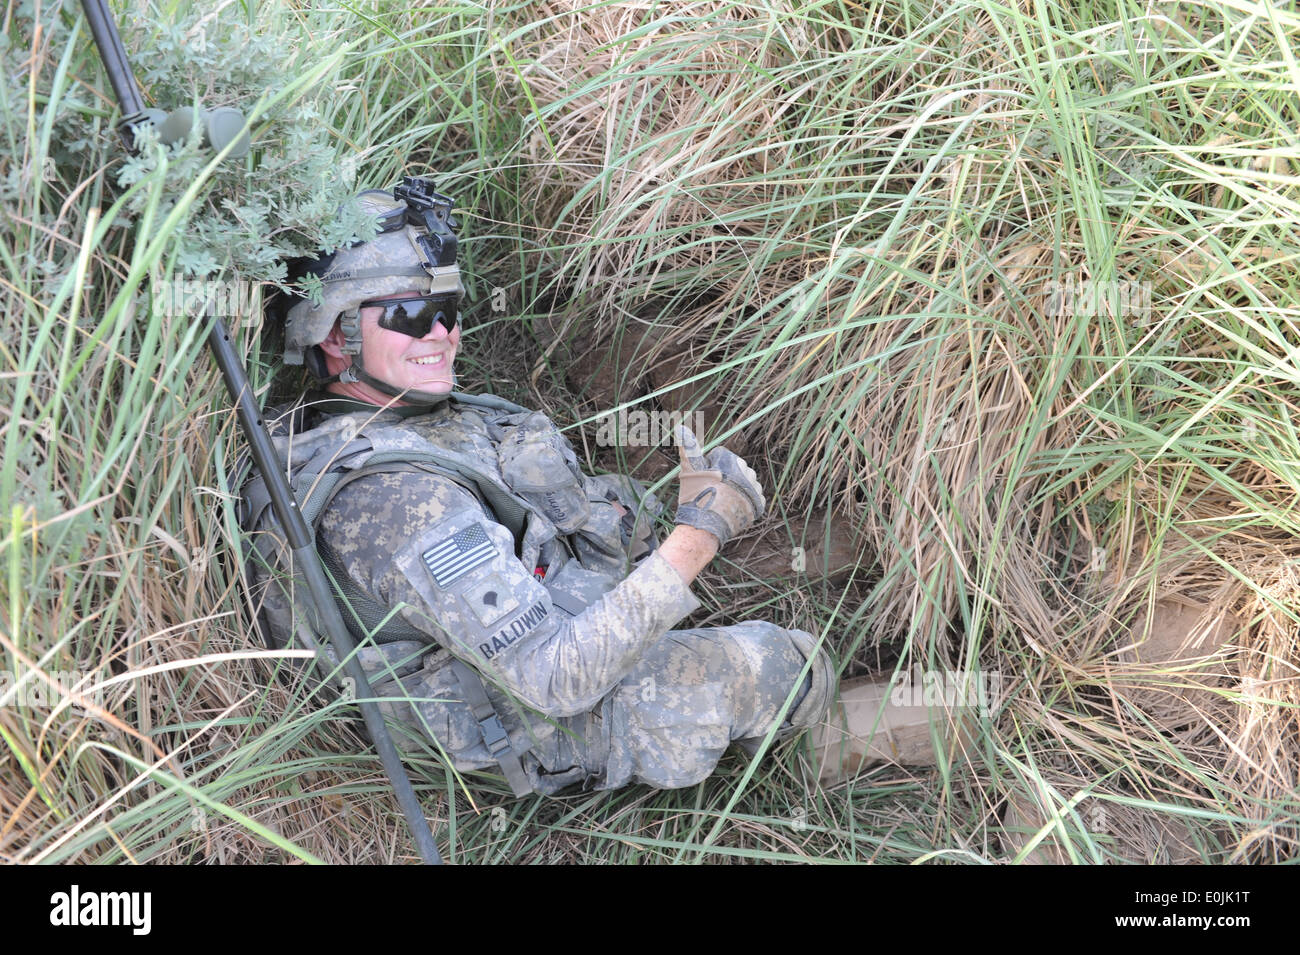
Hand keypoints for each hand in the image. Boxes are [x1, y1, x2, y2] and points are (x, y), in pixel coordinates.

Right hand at [673, 425, 764, 545]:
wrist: (704, 526)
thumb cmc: (694, 496)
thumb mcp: (690, 469)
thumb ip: (689, 447)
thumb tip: (680, 426)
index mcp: (733, 460)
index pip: (722, 459)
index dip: (710, 470)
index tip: (704, 481)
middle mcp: (748, 472)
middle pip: (735, 471)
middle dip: (725, 479)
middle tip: (711, 493)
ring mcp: (754, 489)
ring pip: (745, 484)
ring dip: (735, 490)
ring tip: (721, 501)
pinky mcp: (758, 504)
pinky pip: (752, 499)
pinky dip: (744, 502)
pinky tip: (732, 507)